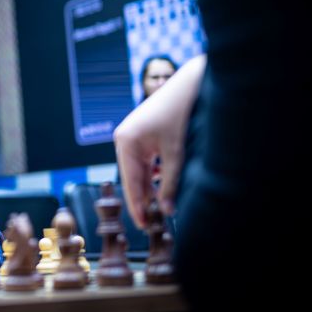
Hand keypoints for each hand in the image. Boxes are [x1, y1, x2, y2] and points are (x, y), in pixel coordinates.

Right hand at [114, 55, 205, 227]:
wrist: (188, 84)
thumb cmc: (179, 114)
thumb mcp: (176, 153)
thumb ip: (169, 183)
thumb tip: (167, 210)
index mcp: (126, 143)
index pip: (130, 183)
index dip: (137, 207)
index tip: (143, 226)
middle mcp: (123, 139)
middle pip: (131, 177)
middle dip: (142, 198)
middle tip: (152, 222)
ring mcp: (131, 135)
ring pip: (137, 169)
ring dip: (148, 186)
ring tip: (160, 207)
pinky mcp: (141, 133)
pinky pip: (143, 159)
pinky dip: (152, 173)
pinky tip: (162, 184)